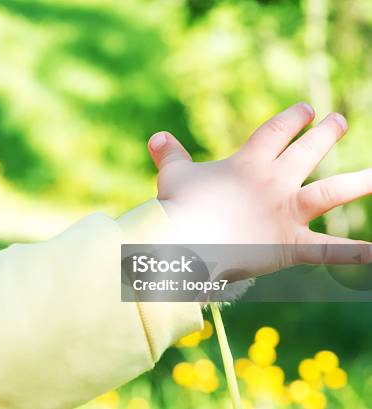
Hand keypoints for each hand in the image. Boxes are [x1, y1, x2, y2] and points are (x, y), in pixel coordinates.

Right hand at [147, 102, 371, 277]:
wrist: (184, 241)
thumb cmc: (177, 205)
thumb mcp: (172, 174)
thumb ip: (170, 154)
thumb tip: (157, 137)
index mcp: (248, 163)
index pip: (276, 131)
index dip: (293, 117)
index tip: (305, 109)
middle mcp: (274, 182)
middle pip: (308, 151)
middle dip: (325, 132)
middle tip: (338, 120)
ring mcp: (285, 213)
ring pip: (331, 193)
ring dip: (361, 182)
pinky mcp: (288, 244)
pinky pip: (327, 250)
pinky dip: (354, 254)